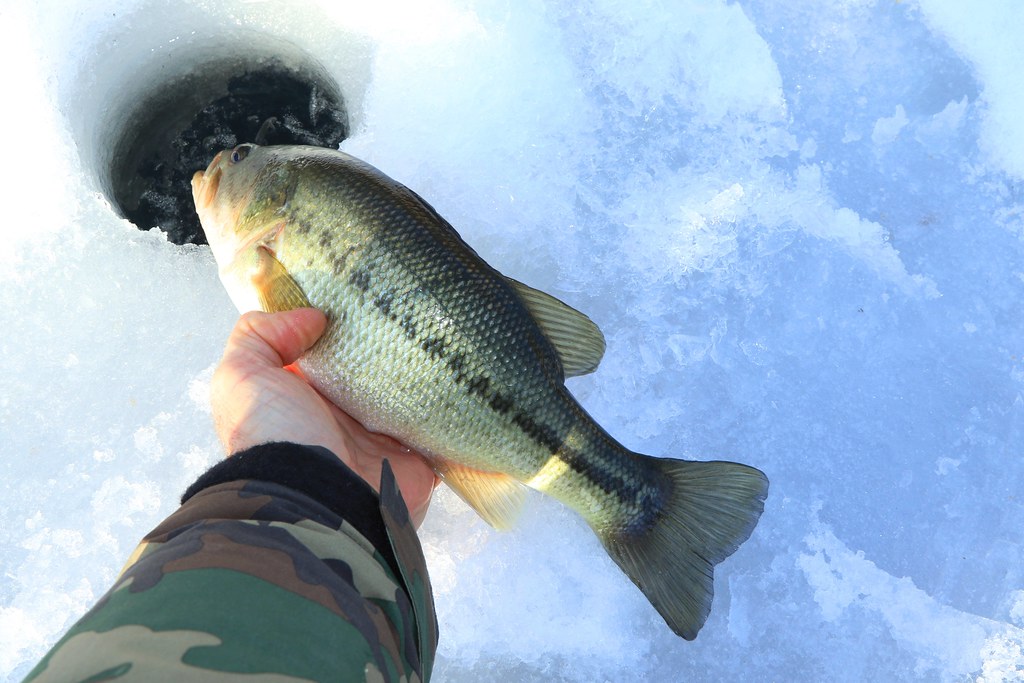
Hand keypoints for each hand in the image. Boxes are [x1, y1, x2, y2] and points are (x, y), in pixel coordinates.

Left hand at [210, 308, 438, 526]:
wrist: (315, 500)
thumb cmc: (274, 433)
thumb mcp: (242, 376)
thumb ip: (261, 335)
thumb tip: (313, 317)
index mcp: (305, 397)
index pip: (326, 351)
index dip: (339, 322)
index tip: (363, 291)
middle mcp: (343, 418)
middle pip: (373, 371)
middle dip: (389, 344)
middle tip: (412, 305)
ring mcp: (382, 440)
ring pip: (411, 396)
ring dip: (424, 373)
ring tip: (443, 331)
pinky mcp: (416, 459)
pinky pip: (439, 429)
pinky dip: (450, 411)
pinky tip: (461, 376)